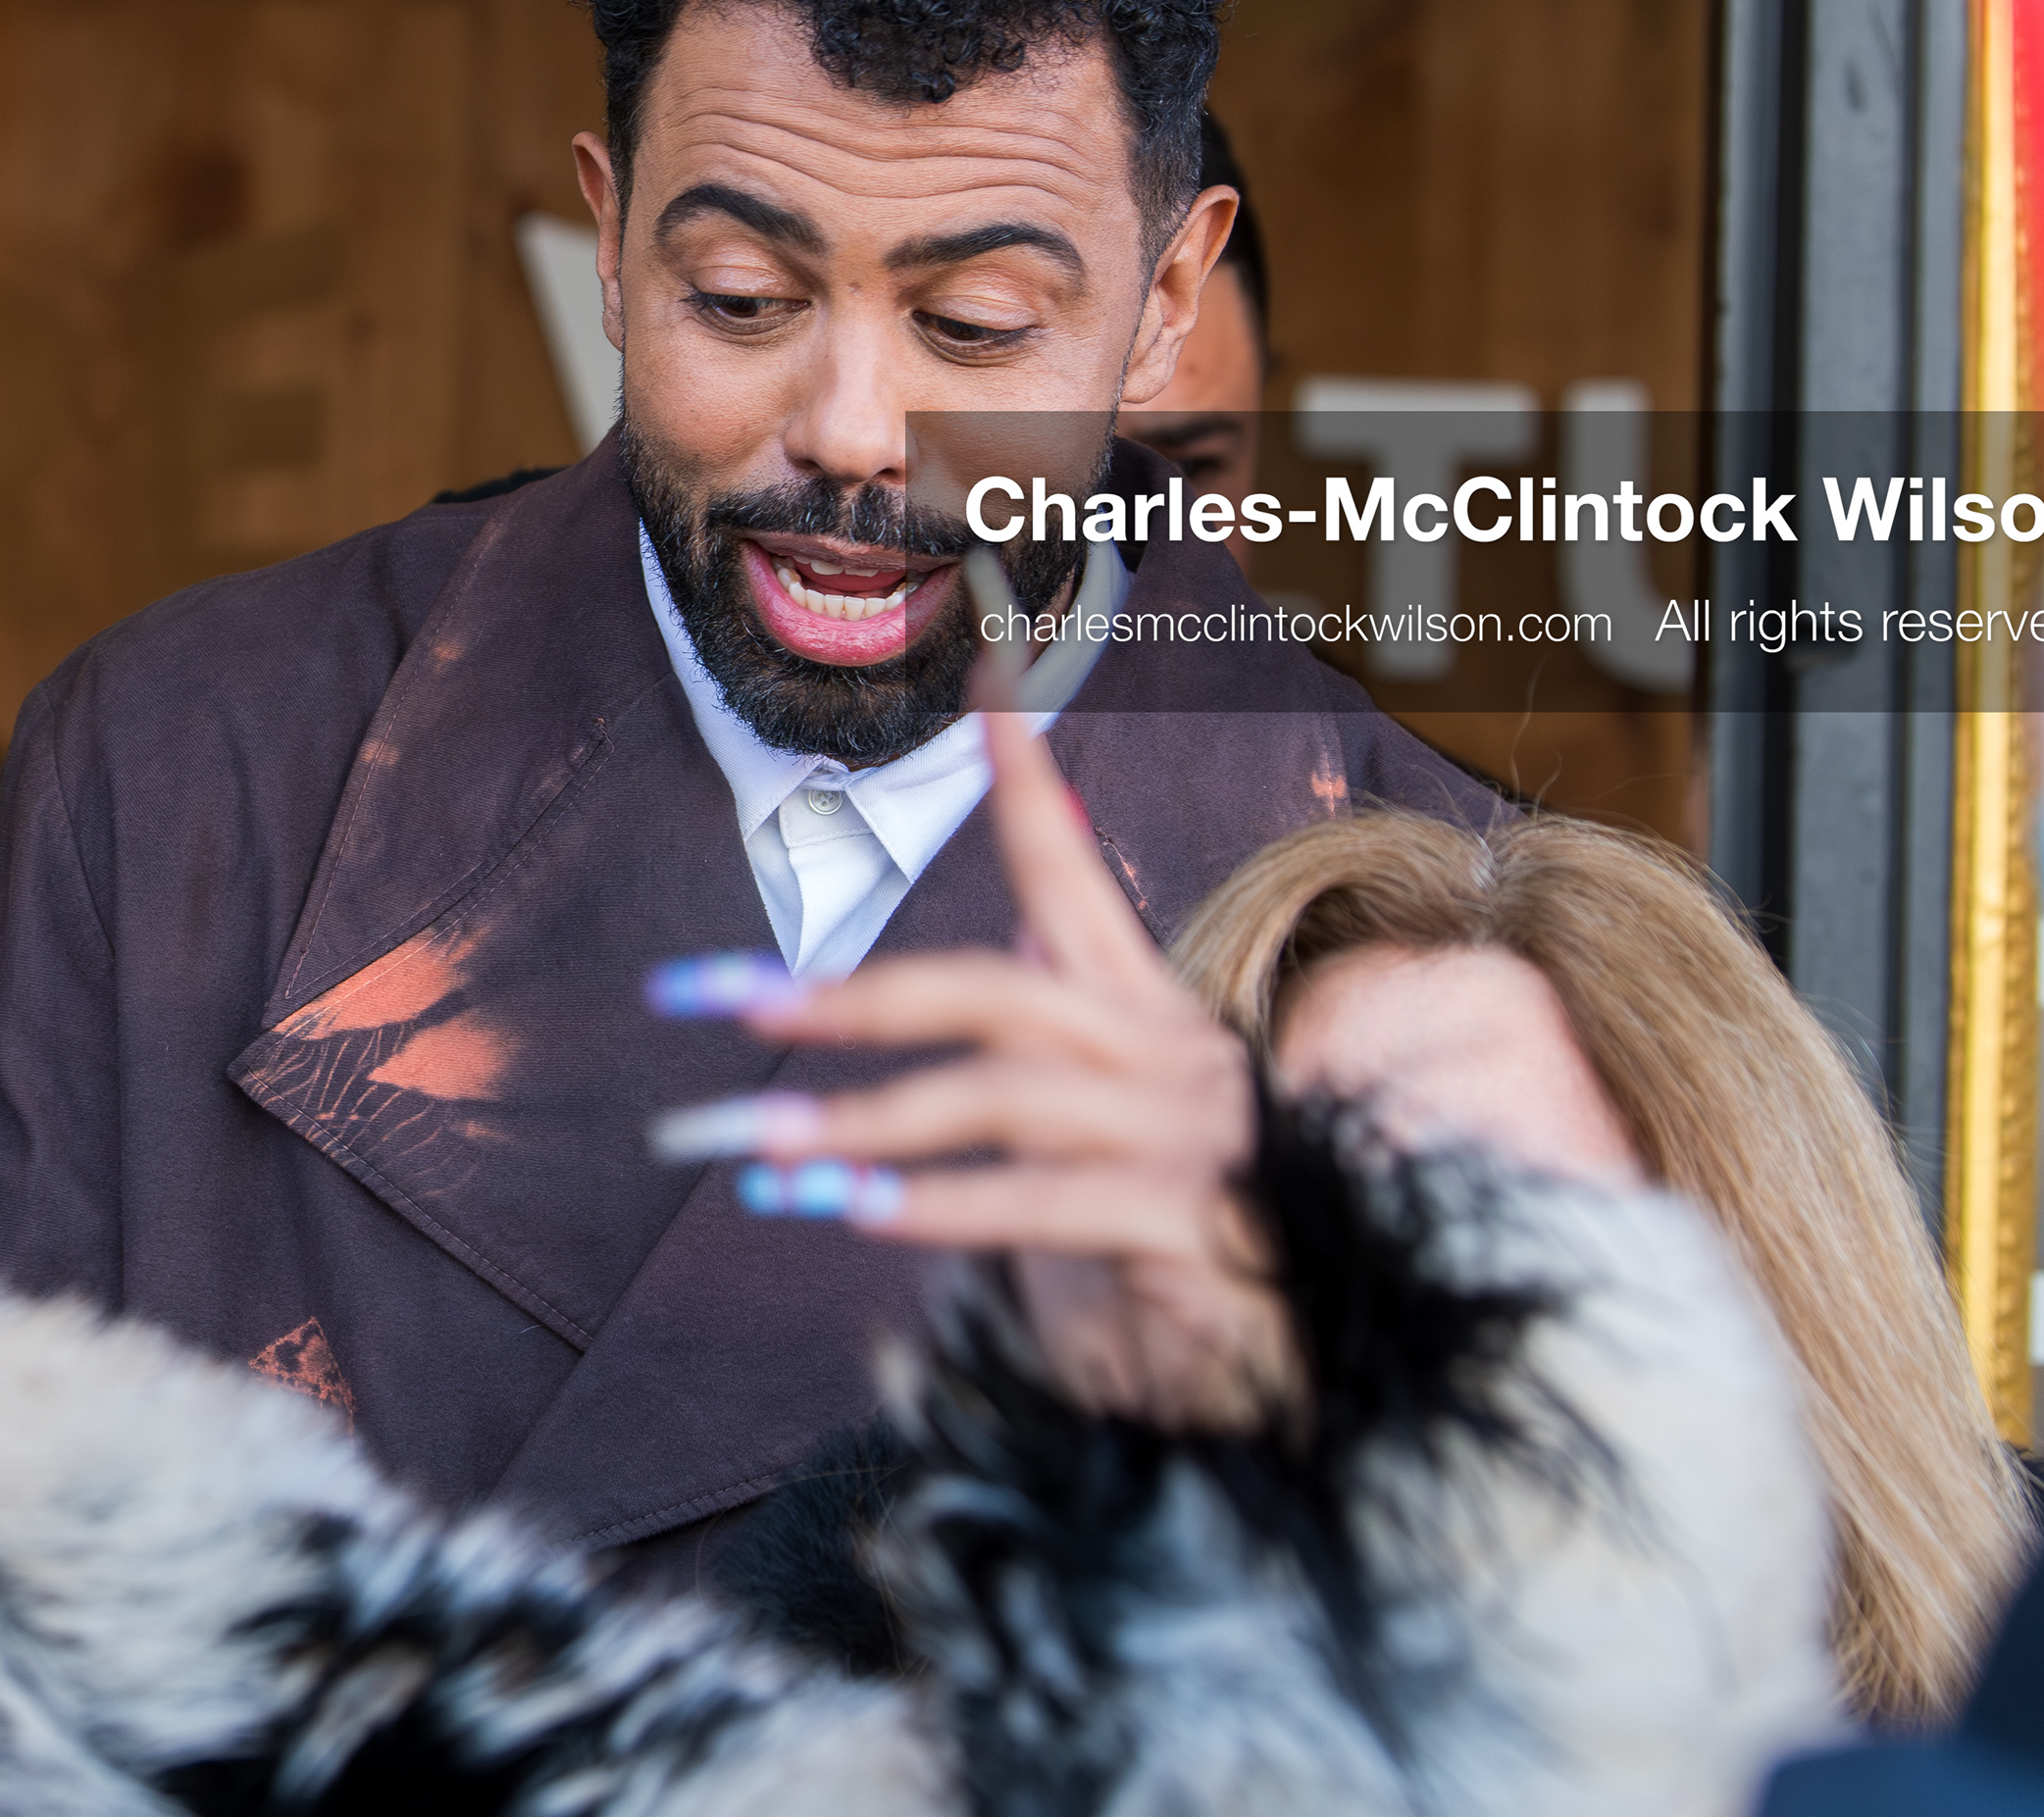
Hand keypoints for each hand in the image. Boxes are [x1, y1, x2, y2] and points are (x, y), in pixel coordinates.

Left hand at [652, 599, 1290, 1427]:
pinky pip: (1042, 1199)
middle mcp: (1171, 1054)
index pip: (1075, 879)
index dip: (1029, 782)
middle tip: (719, 1000)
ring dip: (861, 1118)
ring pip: (998, 1093)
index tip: (985, 680)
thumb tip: (1015, 948)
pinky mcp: (1195, 1222)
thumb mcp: (1104, 1141)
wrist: (1324, 1362)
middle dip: (845, 995)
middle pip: (991, 988)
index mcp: (1148, 1017)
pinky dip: (938, 1203)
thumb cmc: (1181, 1256)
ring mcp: (1188, 1134)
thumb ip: (1055, 1050)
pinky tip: (850, 1211)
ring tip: (753, 1146)